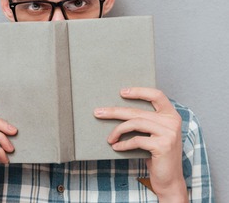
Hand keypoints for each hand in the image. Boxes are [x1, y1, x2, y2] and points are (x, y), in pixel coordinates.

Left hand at [94, 87, 187, 201]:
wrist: (170, 179)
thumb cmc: (157, 155)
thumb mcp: (154, 135)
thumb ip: (145, 121)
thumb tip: (116, 111)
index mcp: (171, 115)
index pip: (157, 95)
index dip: (139, 91)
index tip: (121, 92)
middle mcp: (172, 122)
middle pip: (137, 111)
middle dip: (115, 111)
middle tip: (98, 112)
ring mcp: (169, 133)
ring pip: (135, 123)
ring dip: (117, 130)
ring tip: (109, 138)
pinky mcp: (163, 146)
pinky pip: (136, 140)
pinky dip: (123, 144)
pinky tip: (116, 147)